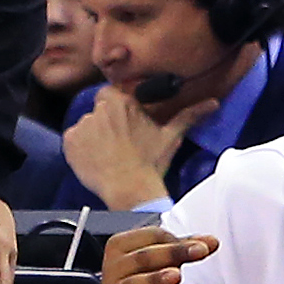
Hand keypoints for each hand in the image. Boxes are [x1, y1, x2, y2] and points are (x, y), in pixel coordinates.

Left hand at [61, 87, 216, 210]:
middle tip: (120, 141)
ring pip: (87, 125)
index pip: (111, 94)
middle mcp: (98, 108)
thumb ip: (189, 115)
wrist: (130, 189)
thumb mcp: (170, 135)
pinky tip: (96, 159)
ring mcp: (82, 125)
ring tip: (109, 154)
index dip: (118, 109)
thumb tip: (213, 103)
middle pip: (99, 109)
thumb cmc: (151, 162)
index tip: (125, 122)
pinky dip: (81, 148)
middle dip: (108, 122)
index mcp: (120, 100)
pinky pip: (73, 140)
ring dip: (94, 136)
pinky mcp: (69, 141)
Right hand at [97, 227, 218, 283]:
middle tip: (201, 250)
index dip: (178, 240)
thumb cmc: (141, 282)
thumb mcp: (160, 264)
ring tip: (176, 275)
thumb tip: (214, 240)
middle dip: (173, 252)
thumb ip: (184, 250)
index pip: (152, 236)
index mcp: (120, 245)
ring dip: (155, 279)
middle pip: (145, 256)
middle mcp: (114, 266)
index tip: (202, 246)